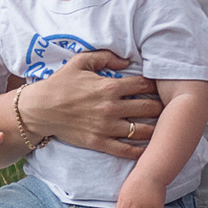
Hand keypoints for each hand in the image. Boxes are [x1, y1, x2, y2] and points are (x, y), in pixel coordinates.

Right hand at [13, 49, 161, 158]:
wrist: (39, 109)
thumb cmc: (60, 83)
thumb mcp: (79, 61)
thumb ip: (104, 57)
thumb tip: (126, 61)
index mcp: (109, 87)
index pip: (143, 85)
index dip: (156, 86)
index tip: (160, 88)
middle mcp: (110, 108)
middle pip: (148, 108)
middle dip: (161, 107)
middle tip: (167, 108)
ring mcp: (106, 127)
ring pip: (141, 130)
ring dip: (156, 129)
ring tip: (163, 127)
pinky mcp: (99, 142)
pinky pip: (126, 150)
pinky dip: (140, 150)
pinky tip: (149, 149)